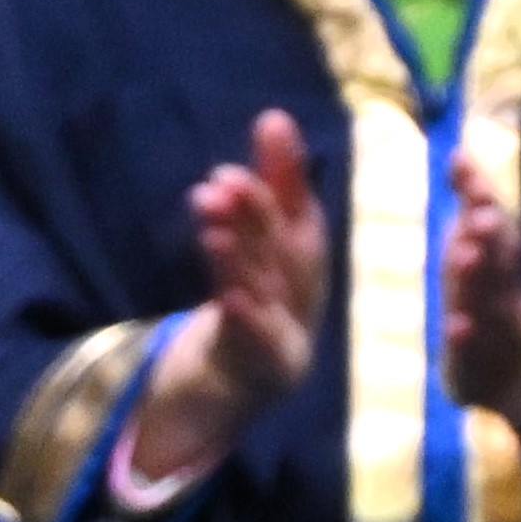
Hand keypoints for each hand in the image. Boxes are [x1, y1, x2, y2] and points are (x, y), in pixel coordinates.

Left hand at [119, 112, 328, 492]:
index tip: (271, 123)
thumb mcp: (249, 253)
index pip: (299, 212)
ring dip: (242, 253)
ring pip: (266, 288)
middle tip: (226, 176)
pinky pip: (255, 343)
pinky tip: (231, 297)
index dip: (288, 170)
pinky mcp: (267, 373)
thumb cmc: (244, 320)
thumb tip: (273, 119)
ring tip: (216, 216)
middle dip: (259, 209)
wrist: (220, 402)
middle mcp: (304, 299)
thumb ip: (258, 197)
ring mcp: (288, 337)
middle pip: (284, 248)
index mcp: (303, 269)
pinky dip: (247, 317)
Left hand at [437, 171, 520, 443]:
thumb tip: (456, 151)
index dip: (478, 194)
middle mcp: (510, 291)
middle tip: (478, 212)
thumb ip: (473, 206)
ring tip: (467, 254)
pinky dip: (466, 339)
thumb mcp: (488, 257)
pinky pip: (476, 351)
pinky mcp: (485, 365)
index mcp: (507, 263)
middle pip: (499, 258)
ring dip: (478, 279)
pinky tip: (457, 326)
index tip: (460, 163)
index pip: (494, 222)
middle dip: (490, 235)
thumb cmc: (499, 307)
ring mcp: (503, 331)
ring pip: (491, 301)